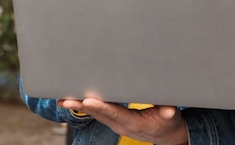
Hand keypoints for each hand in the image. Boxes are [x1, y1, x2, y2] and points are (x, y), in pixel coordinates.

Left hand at [58, 97, 187, 144]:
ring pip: (94, 114)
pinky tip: (73, 101)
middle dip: (81, 106)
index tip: (88, 101)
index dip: (101, 107)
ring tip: (63, 99)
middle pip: (98, 114)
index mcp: (133, 124)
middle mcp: (120, 125)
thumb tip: (168, 111)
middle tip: (66, 100)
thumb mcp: (171, 117)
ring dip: (78, 106)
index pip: (114, 114)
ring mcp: (115, 124)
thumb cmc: (167, 123)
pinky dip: (84, 106)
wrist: (166, 136)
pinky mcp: (113, 120)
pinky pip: (96, 113)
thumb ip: (168, 112)